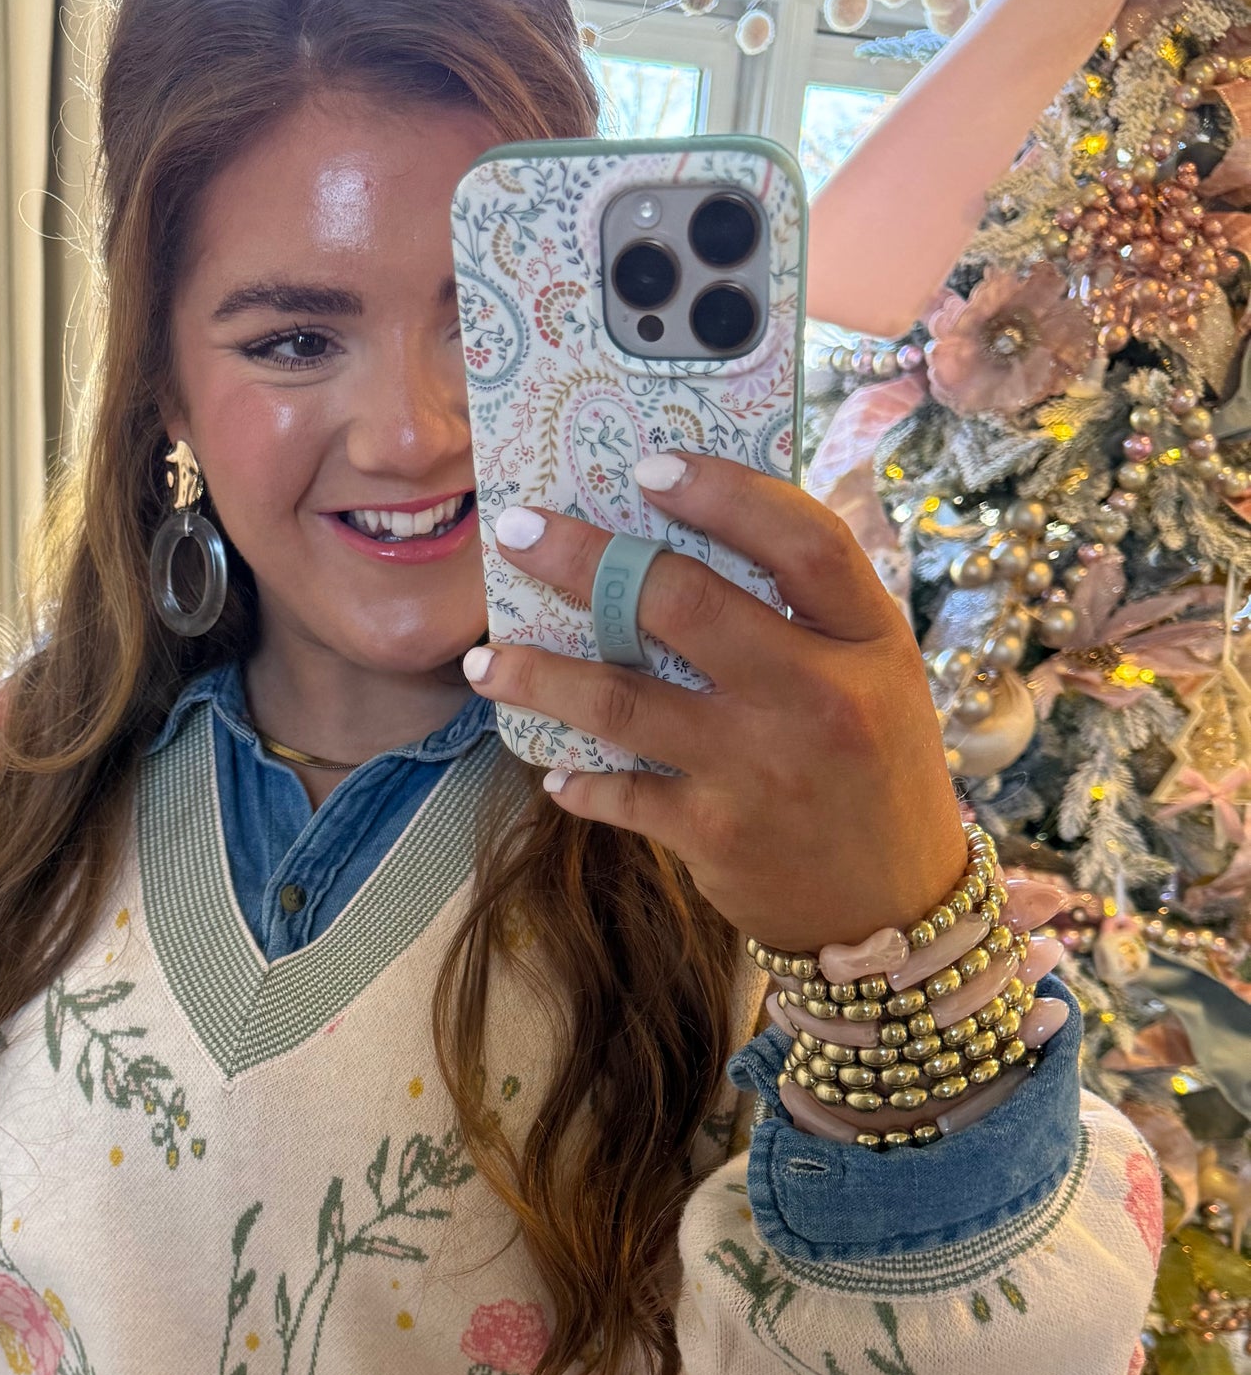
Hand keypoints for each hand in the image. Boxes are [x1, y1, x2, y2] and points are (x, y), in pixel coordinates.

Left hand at [468, 452, 968, 951]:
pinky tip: (549, 768)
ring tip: (482, 661)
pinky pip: (621, 793)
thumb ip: (804, 615)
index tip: (647, 467)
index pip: (801, 540)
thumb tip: (687, 538)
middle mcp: (818, 696)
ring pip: (625, 701)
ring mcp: (763, 768)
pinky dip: (577, 781)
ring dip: (540, 676)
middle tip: (517, 533)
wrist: (893, 907)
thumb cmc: (872, 770)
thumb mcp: (873, 677)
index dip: (724, 492)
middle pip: (687, 604)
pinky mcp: (717, 835)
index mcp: (868, 639)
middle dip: (587, 560)